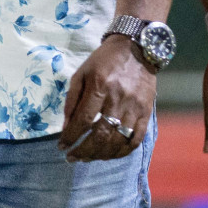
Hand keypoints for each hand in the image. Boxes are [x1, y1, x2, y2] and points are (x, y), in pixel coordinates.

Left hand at [59, 35, 155, 161]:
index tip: (62, 147)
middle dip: (84, 151)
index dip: (71, 136)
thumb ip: (72, 99)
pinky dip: (122, 152)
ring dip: (100, 155)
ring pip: (118, 141)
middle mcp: (118, 98)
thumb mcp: (82, 72)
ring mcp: (134, 107)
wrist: (136, 49)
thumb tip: (66, 126)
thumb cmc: (103, 61)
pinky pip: (136, 140)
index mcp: (99, 86)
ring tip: (87, 158)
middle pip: (101, 135)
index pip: (84, 120)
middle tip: (72, 158)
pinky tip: (109, 155)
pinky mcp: (146, 113)